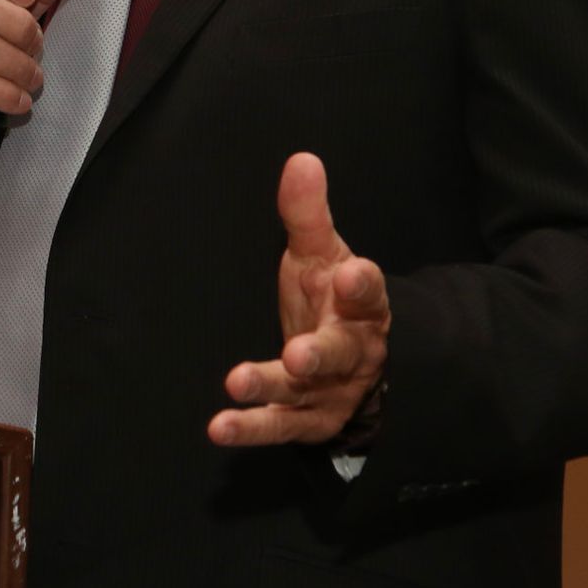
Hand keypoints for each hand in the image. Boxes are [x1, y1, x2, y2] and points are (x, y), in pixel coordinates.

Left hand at [209, 152, 389, 446]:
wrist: (359, 367)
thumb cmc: (332, 299)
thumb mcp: (322, 254)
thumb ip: (308, 213)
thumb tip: (301, 159)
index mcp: (362, 305)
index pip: (368, 292)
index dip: (361, 285)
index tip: (350, 274)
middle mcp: (351, 351)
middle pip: (340, 351)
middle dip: (320, 354)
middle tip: (298, 355)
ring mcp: (330, 391)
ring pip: (304, 394)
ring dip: (272, 389)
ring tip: (238, 382)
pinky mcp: (308, 422)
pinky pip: (278, 427)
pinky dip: (250, 427)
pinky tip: (219, 426)